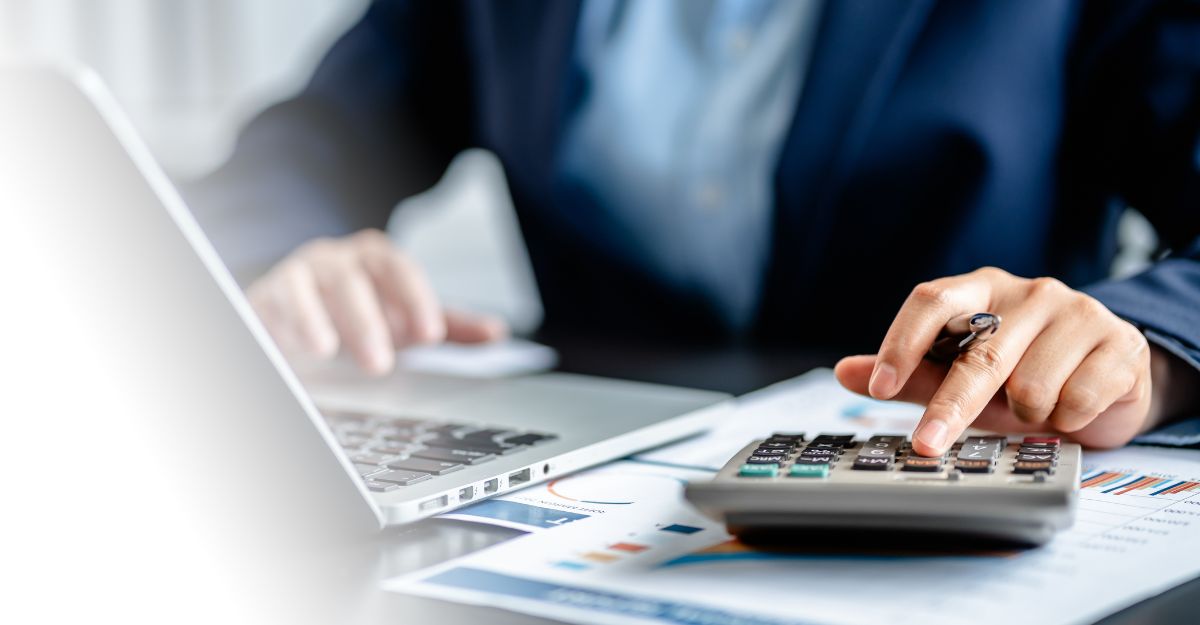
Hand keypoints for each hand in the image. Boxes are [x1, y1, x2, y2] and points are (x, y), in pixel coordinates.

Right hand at [247, 229, 506, 374]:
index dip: (416, 298)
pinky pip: (274, 300)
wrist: (301, 309)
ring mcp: (301, 272)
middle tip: (380, 363)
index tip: (430, 334)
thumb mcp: (406, 318)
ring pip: (307, 286)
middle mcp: (338, 259)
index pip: (400, 269)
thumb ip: (449, 324)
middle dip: (367, 321)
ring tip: (326, 351)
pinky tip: (296, 346)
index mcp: (377, 259)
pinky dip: (285, 321)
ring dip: (316, 319)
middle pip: (353, 281)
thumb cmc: (363, 311)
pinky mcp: (269, 293)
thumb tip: (496, 333)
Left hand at [835, 267, 1162, 455]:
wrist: (1108, 383)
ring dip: (1027, 414)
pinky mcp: (1121, 344)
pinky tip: (1072, 407)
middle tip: (927, 444)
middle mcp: (1030, 292)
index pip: (932, 301)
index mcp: (981, 287)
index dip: (902, 342)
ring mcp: (1079, 312)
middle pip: (979, 354)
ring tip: (1036, 407)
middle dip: (951, 407)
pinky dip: (1067, 419)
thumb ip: (909, 374)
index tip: (881, 386)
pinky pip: (1078, 399)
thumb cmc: (1021, 376)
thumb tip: (845, 371)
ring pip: (1031, 386)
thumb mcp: (961, 376)